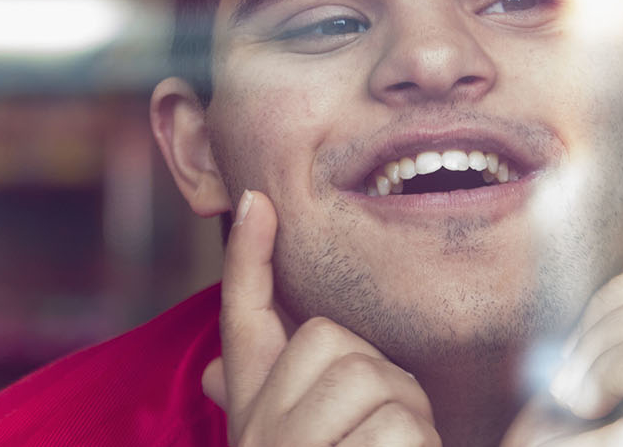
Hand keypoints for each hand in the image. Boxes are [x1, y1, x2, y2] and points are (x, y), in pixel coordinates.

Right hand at [202, 190, 439, 445]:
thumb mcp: (292, 441)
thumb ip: (271, 402)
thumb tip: (212, 376)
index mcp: (254, 413)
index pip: (242, 319)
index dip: (247, 256)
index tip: (258, 200)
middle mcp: (259, 429)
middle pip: (329, 337)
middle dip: (382, 375)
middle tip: (388, 431)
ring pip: (369, 376)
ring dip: (410, 419)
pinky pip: (399, 428)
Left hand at [501, 262, 622, 445]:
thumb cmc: (558, 443)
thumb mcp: (581, 376)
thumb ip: (608, 329)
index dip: (618, 295)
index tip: (578, 352)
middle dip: (603, 313)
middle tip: (570, 375)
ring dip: (595, 345)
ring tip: (573, 397)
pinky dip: (598, 371)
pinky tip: (584, 409)